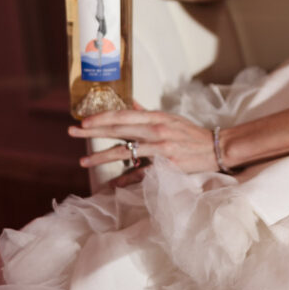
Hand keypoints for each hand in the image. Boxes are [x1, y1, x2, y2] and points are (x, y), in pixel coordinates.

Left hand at [69, 106, 219, 186]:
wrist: (215, 148)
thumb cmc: (191, 134)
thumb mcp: (170, 118)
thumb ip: (147, 113)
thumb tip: (130, 104)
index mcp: (156, 117)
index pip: (123, 115)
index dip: (102, 117)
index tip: (84, 120)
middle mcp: (156, 131)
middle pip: (118, 130)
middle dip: (93, 131)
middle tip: (73, 131)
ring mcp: (160, 149)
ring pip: (125, 152)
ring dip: (101, 158)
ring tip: (83, 162)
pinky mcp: (165, 166)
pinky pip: (140, 173)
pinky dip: (125, 179)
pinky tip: (112, 185)